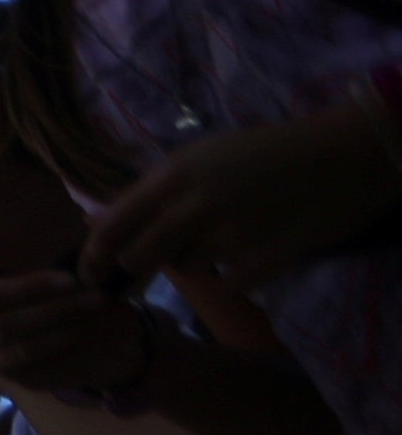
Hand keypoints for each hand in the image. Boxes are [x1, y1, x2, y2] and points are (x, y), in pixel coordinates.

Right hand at [0, 271, 165, 402]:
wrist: (58, 338)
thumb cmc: (48, 298)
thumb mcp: (47, 278)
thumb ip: (58, 261)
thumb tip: (88, 222)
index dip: (31, 288)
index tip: (71, 279)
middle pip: (6, 325)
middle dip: (53, 310)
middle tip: (94, 297)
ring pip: (25, 349)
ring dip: (65, 329)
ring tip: (97, 311)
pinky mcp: (18, 381)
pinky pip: (41, 369)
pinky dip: (69, 350)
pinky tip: (92, 333)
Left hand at [83, 103, 401, 291]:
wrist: (345, 154)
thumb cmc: (268, 150)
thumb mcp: (202, 157)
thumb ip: (151, 191)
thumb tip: (95, 221)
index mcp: (175, 175)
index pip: (112, 226)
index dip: (92, 256)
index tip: (88, 275)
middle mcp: (195, 205)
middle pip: (139, 258)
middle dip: (140, 266)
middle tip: (152, 264)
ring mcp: (231, 234)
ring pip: (185, 269)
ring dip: (192, 261)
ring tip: (223, 236)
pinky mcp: (265, 259)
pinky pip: (228, 285)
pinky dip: (233, 276)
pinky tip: (252, 252)